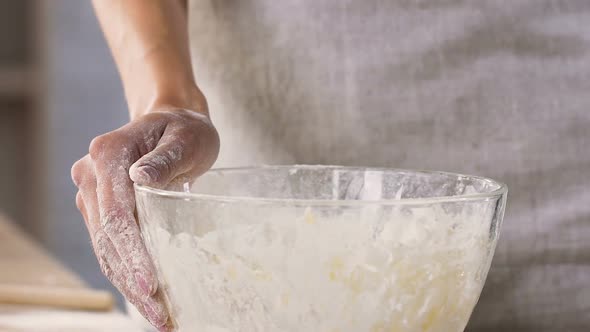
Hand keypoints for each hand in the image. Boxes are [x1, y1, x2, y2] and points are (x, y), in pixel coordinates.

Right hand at [71, 105, 218, 328]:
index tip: (151, 285)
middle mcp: (91, 174)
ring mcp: (92, 192)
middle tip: (159, 315)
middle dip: (132, 279)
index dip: (132, 252)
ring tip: (156, 316)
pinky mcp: (100, 207)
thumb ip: (166, 157)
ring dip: (127, 284)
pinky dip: (125, 272)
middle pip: (108, 237)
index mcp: (108, 153)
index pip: (117, 213)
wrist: (172, 122)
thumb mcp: (187, 137)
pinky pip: (109, 245)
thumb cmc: (185, 129)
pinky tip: (144, 296)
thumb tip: (141, 179)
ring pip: (104, 248)